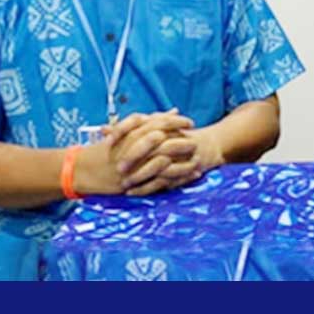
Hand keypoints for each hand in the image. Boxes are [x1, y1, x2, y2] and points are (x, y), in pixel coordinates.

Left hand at [111, 114, 228, 196]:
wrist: (211, 145)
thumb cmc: (177, 136)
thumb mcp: (156, 127)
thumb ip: (130, 128)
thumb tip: (102, 129)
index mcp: (164, 123)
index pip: (140, 121)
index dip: (123, 130)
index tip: (107, 141)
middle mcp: (174, 135)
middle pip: (152, 143)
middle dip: (134, 157)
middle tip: (117, 168)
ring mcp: (183, 152)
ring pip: (160, 164)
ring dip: (142, 175)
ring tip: (125, 185)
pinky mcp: (189, 168)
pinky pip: (168, 179)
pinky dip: (151, 187)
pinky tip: (136, 192)